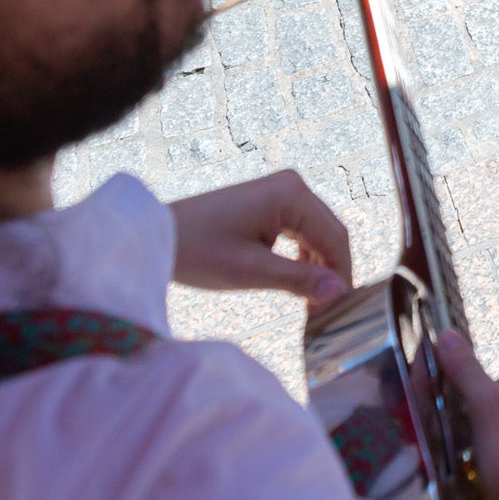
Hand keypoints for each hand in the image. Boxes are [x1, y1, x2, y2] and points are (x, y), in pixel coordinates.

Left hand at [168, 168, 352, 308]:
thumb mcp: (251, 271)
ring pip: (317, 234)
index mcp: (292, 195)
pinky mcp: (269, 202)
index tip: (340, 313)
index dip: (342, 276)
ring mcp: (281, 192)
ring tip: (311, 305)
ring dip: (318, 267)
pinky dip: (303, 257)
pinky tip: (297, 283)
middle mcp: (292, 185)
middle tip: (326, 314)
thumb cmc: (198, 251)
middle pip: (330, 234)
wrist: (156, 236)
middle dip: (332, 273)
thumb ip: (299, 280)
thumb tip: (339, 292)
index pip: (335, 238)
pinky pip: (300, 231)